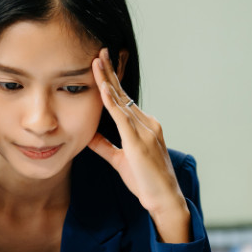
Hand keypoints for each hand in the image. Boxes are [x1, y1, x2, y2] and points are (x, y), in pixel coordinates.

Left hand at [88, 48, 190, 242]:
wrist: (164, 199)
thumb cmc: (146, 182)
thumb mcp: (120, 160)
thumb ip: (105, 146)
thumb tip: (88, 135)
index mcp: (144, 127)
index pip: (124, 100)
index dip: (112, 83)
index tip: (101, 66)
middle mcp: (147, 123)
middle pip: (123, 94)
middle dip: (110, 72)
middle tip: (99, 52)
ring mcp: (145, 130)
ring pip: (122, 100)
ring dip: (108, 80)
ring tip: (97, 61)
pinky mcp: (139, 141)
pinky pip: (122, 117)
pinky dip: (111, 102)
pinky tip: (103, 88)